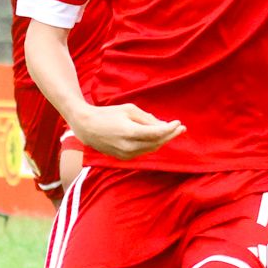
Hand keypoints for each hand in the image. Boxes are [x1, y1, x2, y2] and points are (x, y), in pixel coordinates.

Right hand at [70, 102, 184, 159]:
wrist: (87, 127)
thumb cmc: (108, 114)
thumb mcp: (128, 110)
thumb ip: (147, 118)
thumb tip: (163, 125)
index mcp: (130, 132)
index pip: (156, 133)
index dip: (170, 129)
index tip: (178, 123)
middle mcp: (129, 146)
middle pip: (157, 143)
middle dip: (170, 136)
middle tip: (181, 128)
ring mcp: (126, 154)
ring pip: (151, 149)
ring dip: (162, 141)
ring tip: (171, 132)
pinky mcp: (124, 158)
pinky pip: (143, 151)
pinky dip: (151, 144)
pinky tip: (156, 137)